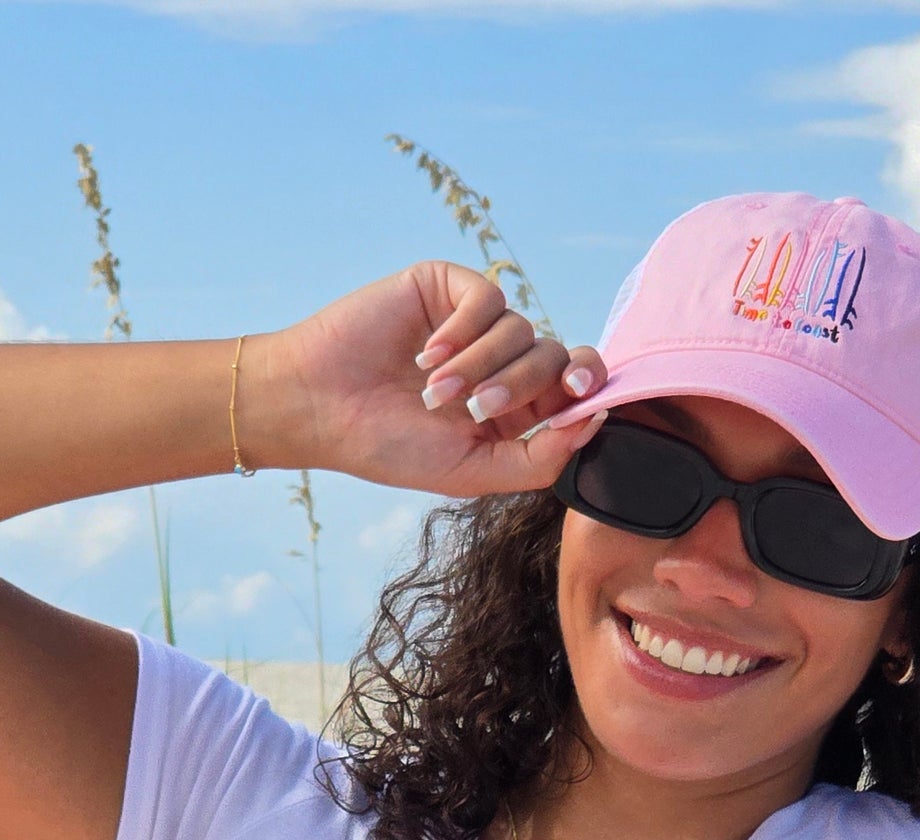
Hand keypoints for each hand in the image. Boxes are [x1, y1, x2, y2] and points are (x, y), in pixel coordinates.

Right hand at [249, 260, 606, 496]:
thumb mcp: (474, 472)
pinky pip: (488, 297)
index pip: (575, 385)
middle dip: (521, 386)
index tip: (580, 397)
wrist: (321, 409)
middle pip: (554, 357)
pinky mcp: (446, 288)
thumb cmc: (390, 447)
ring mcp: (474, 322)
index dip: (587, 385)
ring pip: (521, 329)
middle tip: (473, 410)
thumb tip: (598, 419)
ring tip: (432, 392)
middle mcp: (499, 362)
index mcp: (513, 409)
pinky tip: (428, 356)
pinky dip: (464, 330)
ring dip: (480, 366)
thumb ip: (540, 458)